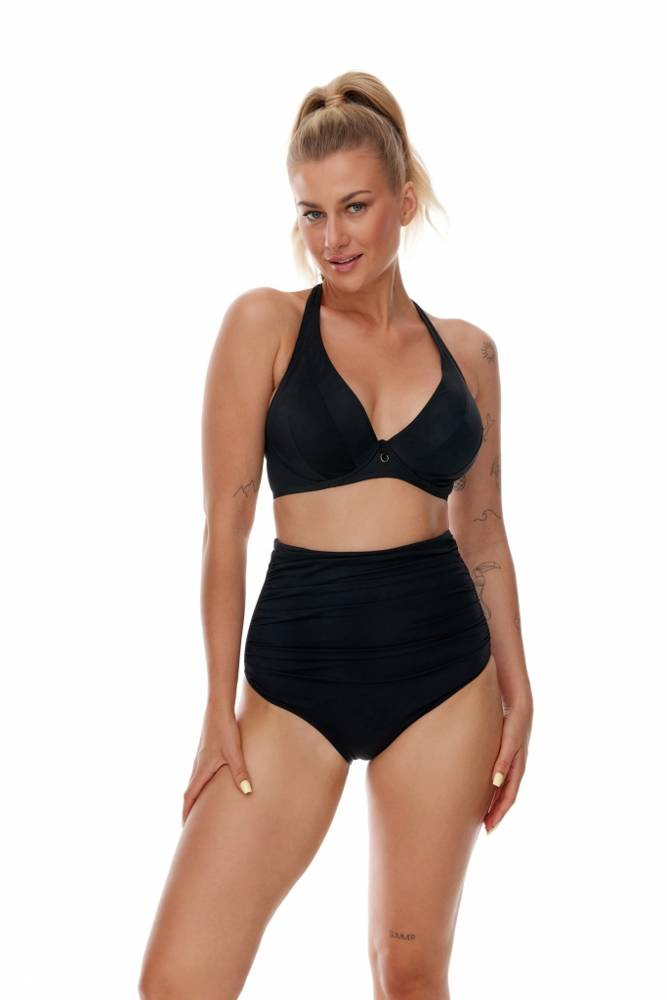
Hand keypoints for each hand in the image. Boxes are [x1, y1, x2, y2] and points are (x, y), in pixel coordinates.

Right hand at [182, 702, 253, 824]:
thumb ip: (240, 772)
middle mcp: (197, 765)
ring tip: (200, 810)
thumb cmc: (225, 730)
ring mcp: (200, 758)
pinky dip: (200, 786)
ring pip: (194, 782)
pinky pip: (199, 774)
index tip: (185, 829)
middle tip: (191, 826)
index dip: (187, 813)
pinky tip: (209, 786)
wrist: (218, 709)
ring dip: (195, 797)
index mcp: (201, 769)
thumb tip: (247, 792)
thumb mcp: (234, 752)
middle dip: (189, 809)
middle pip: (190, 792)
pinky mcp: (205, 752)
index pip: (190, 797)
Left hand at [485, 701, 531, 833]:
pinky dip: (494, 788)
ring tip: (484, 814)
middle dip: (497, 813)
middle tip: (486, 828)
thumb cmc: (514, 722)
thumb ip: (503, 761)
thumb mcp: (509, 741)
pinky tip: (486, 790)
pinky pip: (501, 777)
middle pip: (507, 796)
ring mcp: (512, 762)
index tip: (489, 827)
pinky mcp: (506, 754)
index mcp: (518, 768)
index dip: (499, 813)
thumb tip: (496, 784)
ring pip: (504, 788)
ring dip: (495, 802)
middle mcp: (516, 768)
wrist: (520, 703)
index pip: (509, 797)